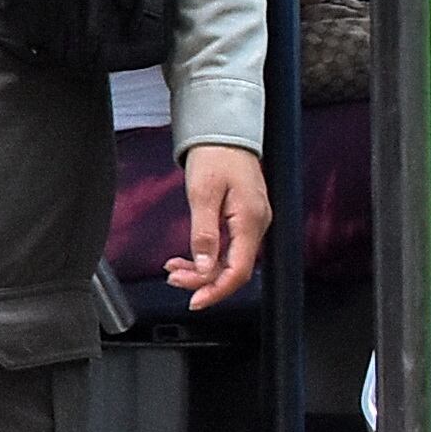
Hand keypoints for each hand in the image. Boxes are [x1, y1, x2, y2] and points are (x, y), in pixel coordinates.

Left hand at [170, 144, 271, 313]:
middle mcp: (257, 225)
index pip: (238, 270)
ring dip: (202, 269)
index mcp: (251, 221)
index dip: (217, 290)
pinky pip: (228, 246)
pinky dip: (207, 254)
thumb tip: (205, 267)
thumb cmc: (216, 155)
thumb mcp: (203, 194)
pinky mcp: (243, 217)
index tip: (195, 301)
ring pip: (229, 259)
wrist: (224, 130)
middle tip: (174, 279)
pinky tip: (187, 257)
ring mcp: (251, 221)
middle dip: (203, 280)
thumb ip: (204, 233)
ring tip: (174, 269)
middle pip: (233, 268)